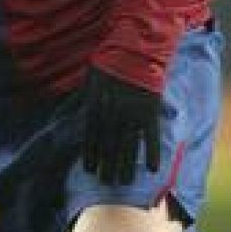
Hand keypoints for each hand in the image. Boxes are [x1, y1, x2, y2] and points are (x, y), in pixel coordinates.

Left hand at [81, 67, 161, 185]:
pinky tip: (152, 169)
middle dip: (107, 165)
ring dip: (125, 165)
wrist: (134, 48)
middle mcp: (112, 114)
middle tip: (106, 183)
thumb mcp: (90, 78)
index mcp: (96, 106)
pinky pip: (152, 137)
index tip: (90, 170)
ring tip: (124, 182)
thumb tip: (78, 111)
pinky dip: (152, 152)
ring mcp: (132, 115)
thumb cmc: (110, 60)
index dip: (91, 154)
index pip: (92, 136)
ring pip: (128, 146)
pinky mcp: (150, 112)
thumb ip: (86, 97)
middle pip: (109, 145)